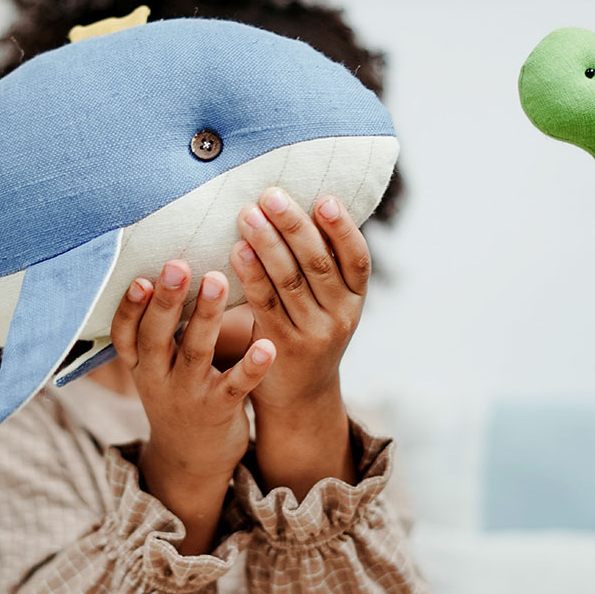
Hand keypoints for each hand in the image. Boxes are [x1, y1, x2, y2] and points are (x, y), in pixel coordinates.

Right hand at [110, 259, 274, 553]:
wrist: (190, 462)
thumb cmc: (176, 396)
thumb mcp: (154, 368)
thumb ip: (158, 330)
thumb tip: (168, 269)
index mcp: (141, 364)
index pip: (126, 333)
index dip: (129, 308)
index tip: (139, 278)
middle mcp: (158, 378)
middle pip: (157, 336)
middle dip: (168, 301)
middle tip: (178, 264)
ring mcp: (189, 395)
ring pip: (196, 352)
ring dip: (206, 316)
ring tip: (218, 281)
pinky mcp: (220, 409)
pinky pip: (236, 384)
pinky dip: (251, 366)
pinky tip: (267, 345)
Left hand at [229, 188, 367, 496]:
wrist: (299, 397)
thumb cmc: (307, 333)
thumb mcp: (327, 304)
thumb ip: (320, 265)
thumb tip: (298, 206)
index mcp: (354, 299)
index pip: (357, 260)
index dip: (343, 229)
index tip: (324, 199)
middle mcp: (340, 317)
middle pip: (319, 264)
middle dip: (294, 226)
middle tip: (271, 195)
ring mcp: (313, 334)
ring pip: (291, 281)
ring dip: (268, 244)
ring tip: (248, 214)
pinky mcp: (282, 347)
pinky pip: (266, 305)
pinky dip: (252, 275)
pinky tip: (236, 251)